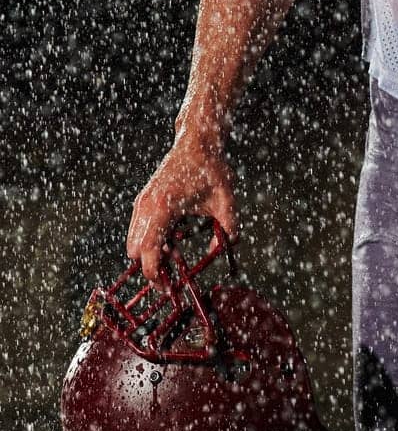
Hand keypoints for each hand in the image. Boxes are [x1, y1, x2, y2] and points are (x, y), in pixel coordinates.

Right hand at [126, 134, 237, 281]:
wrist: (197, 142)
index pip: (148, 252)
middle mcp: (146, 206)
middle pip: (136, 251)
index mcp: (163, 207)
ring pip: (135, 242)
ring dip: (152, 252)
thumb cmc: (211, 168)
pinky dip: (152, 239)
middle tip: (174, 274)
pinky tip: (174, 238)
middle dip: (153, 266)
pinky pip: (140, 230)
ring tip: (177, 253)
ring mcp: (142, 203)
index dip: (155, 275)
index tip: (168, 289)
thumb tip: (222, 250)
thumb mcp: (226, 200)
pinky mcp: (143, 201)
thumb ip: (228, 228)